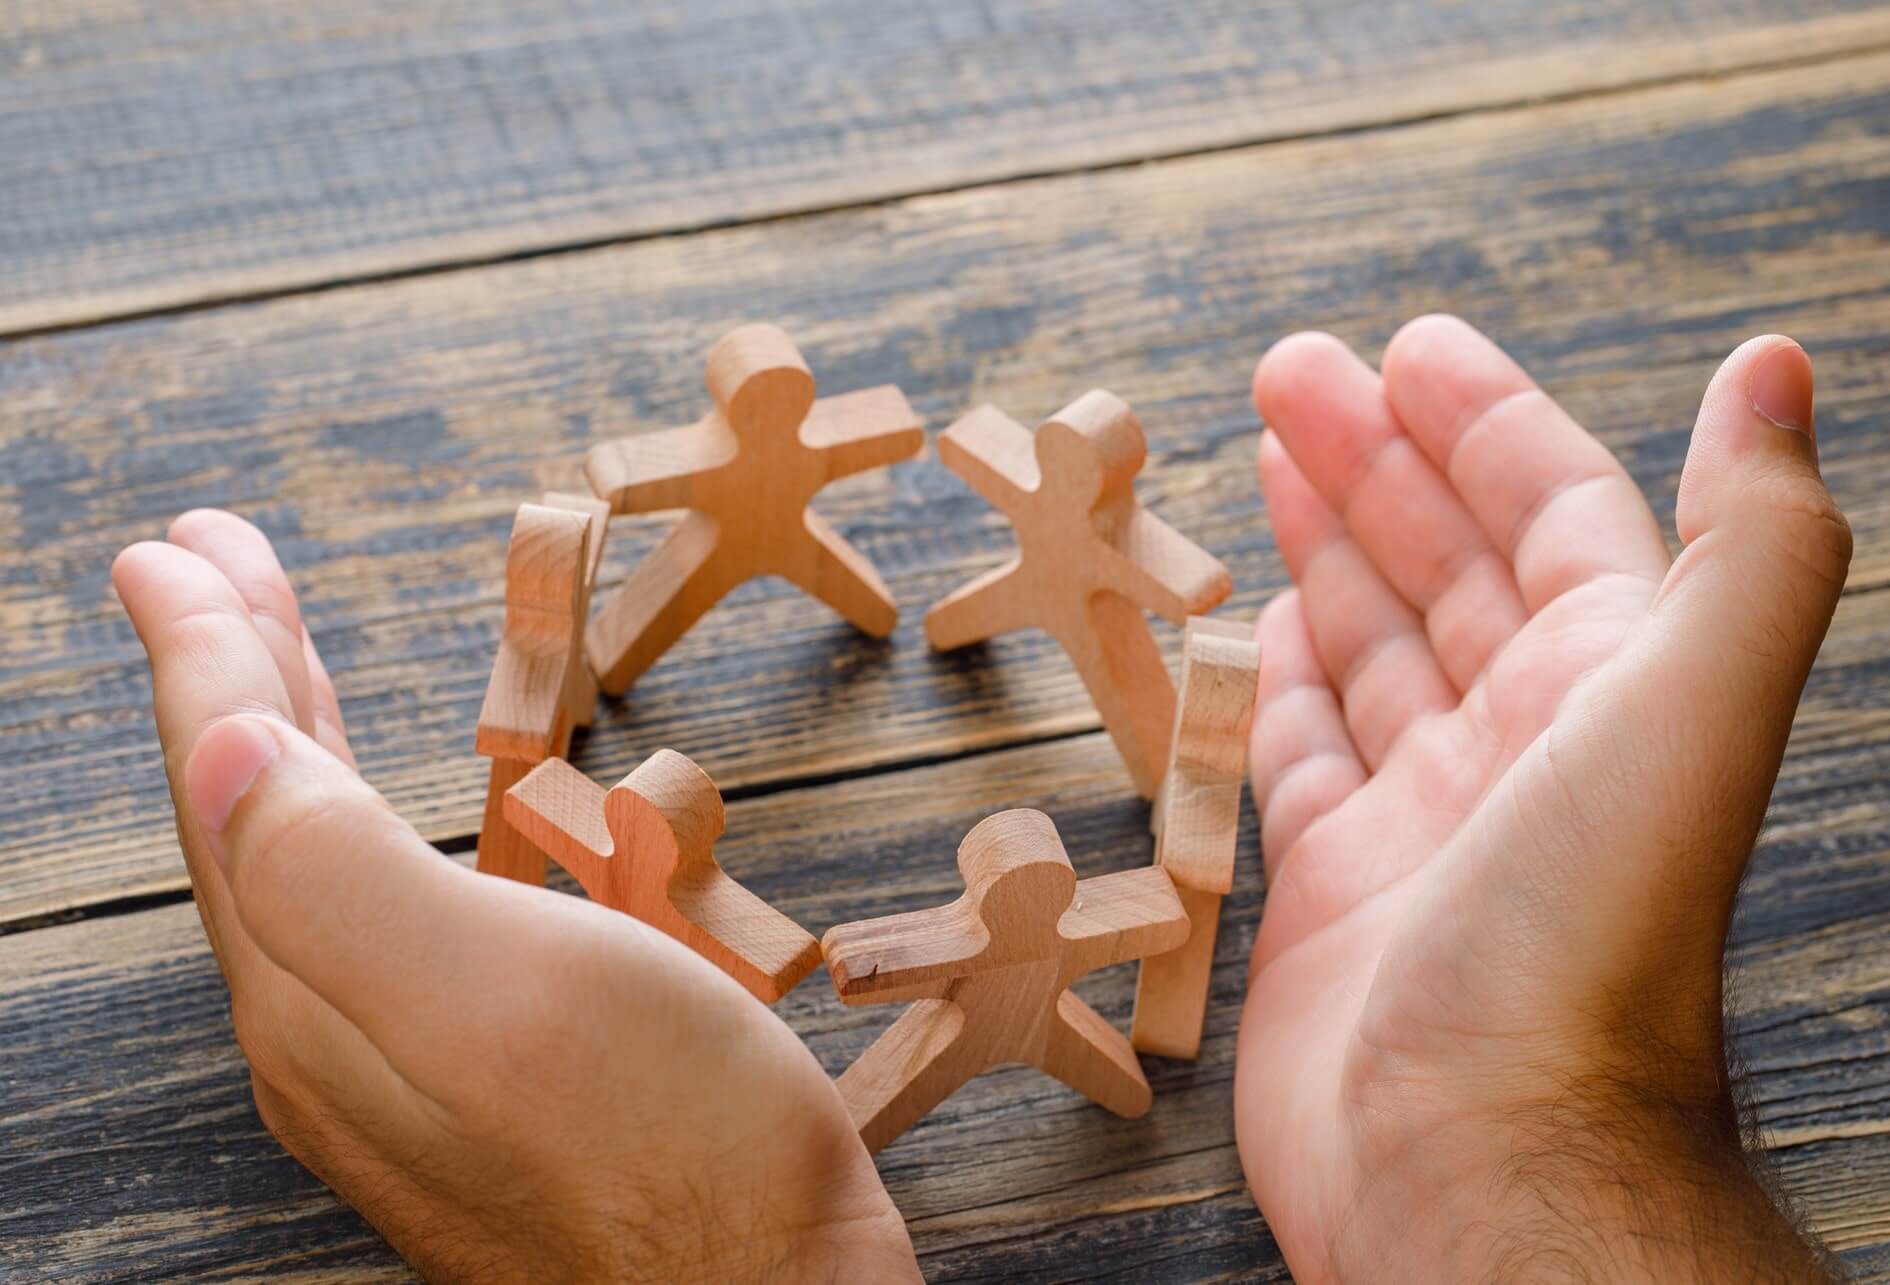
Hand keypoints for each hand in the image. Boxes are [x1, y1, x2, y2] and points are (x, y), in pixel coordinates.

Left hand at [114, 512, 916, 1282]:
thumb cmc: (673, 1155)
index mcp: (318, 993)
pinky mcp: (470, 1077)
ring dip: (296, 733)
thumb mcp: (505, 999)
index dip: (204, 656)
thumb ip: (340, 879)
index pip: (229, 787)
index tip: (171, 550)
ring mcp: (396, 1062)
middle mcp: (329, 1031)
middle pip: (253, 815)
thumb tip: (218, 747)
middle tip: (213, 561)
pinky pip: (382, 908)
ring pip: (312, 860)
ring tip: (284, 647)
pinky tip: (401, 809)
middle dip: (236, 674)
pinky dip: (371, 815)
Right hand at [1236, 318, 1845, 1279]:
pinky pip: (1300, 757)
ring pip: (1369, 648)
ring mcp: (1424, 818)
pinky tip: (1262, 621)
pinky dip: (1281, 681)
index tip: (1404, 348)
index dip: (1482, 421)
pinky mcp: (1331, 890)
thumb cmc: (1586, 929)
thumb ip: (1746, 534)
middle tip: (1290, 373)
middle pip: (1445, 564)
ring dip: (1324, 549)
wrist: (1477, 1147)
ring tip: (1266, 462)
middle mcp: (1523, 743)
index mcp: (1612, 685)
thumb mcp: (1692, 696)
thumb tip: (1776, 368)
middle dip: (1372, 459)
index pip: (1550, 512)